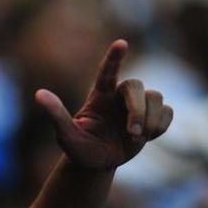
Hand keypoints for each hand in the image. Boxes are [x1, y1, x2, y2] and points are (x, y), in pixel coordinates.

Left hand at [35, 40, 172, 169]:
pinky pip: (168, 112)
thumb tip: (39, 94)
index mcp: (99, 96)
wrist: (96, 164)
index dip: (114, 58)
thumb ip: (56, 114)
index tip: (121, 43)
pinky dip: (161, 126)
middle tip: (132, 133)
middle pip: (136, 86)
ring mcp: (137, 106)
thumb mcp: (66, 135)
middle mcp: (119, 97)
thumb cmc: (78, 148)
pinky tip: (147, 138)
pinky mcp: (152, 118)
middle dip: (138, 109)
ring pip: (156, 97)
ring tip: (136, 138)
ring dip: (150, 120)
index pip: (107, 73)